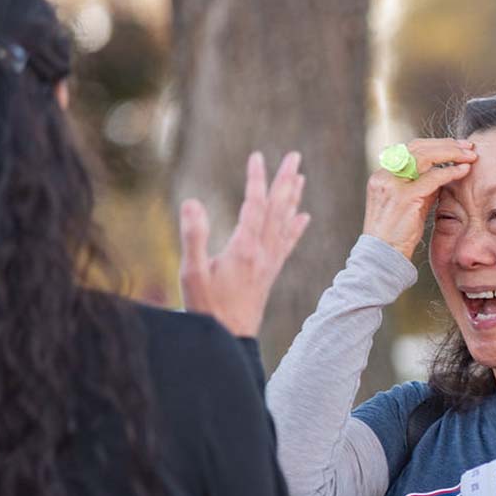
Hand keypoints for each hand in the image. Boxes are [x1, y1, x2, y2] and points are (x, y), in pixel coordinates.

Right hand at [178, 151, 310, 336]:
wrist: (230, 340)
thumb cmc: (207, 308)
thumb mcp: (192, 273)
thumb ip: (193, 236)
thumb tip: (192, 202)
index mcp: (244, 248)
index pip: (254, 205)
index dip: (256, 179)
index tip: (257, 156)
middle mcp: (262, 252)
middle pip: (277, 209)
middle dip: (285, 181)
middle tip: (295, 156)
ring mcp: (268, 262)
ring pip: (285, 223)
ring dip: (292, 198)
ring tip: (300, 177)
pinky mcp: (269, 273)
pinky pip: (287, 244)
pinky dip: (295, 228)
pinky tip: (303, 217)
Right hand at [363, 138, 476, 259]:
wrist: (383, 256)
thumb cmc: (398, 234)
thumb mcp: (410, 203)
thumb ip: (422, 186)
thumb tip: (443, 173)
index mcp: (383, 174)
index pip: (411, 149)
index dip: (435, 144)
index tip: (456, 146)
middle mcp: (384, 175)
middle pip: (418, 147)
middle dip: (446, 144)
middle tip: (468, 146)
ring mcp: (392, 184)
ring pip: (425, 156)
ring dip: (451, 153)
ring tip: (470, 155)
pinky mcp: (404, 197)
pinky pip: (432, 177)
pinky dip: (450, 172)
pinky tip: (464, 170)